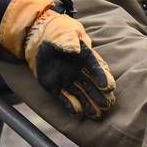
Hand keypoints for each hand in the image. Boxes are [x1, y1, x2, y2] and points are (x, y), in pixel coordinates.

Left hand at [0, 0, 115, 118]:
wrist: (38, 38)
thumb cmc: (57, 32)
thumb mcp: (65, 32)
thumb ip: (70, 40)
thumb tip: (75, 50)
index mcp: (86, 57)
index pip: (97, 69)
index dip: (103, 78)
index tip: (108, 87)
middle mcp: (79, 72)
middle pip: (93, 86)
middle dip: (100, 96)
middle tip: (106, 105)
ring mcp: (68, 81)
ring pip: (81, 95)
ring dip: (89, 105)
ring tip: (96, 114)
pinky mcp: (56, 88)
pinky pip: (64, 99)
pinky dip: (71, 106)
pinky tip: (77, 113)